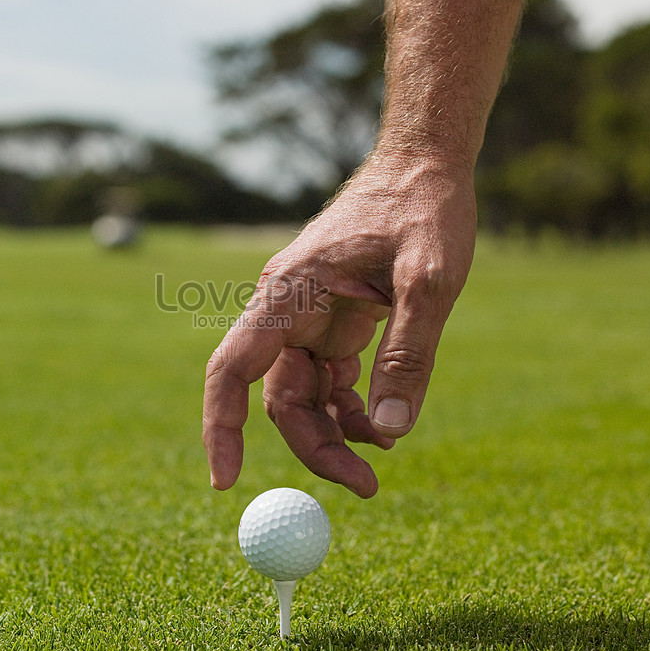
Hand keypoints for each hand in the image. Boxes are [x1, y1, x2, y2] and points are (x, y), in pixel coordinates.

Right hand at [203, 158, 476, 496]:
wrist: (425, 163)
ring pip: (303, 396)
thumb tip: (390, 432)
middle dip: (314, 447)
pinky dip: (352, 409)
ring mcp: (307, 318)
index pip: (231, 369)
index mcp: (288, 293)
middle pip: (276, 399)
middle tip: (366, 487)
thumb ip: (408, 353)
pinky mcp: (333, 323)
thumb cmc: (424, 208)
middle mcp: (286, 309)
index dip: (220, 427)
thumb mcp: (428, 280)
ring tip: (384, 455)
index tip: (225, 482)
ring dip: (336, 433)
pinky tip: (385, 421)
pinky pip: (329, 382)